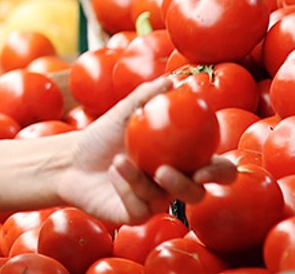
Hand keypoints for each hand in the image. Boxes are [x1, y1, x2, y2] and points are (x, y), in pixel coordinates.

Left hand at [55, 77, 236, 225]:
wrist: (72, 159)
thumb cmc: (103, 136)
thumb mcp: (124, 112)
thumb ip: (149, 96)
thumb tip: (172, 80)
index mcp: (184, 161)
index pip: (217, 170)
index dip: (222, 171)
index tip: (212, 162)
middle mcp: (175, 185)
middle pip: (198, 194)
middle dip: (191, 186)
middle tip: (168, 172)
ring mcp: (156, 202)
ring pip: (164, 199)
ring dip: (143, 180)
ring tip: (123, 159)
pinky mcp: (135, 215)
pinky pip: (138, 207)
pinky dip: (126, 185)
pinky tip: (114, 169)